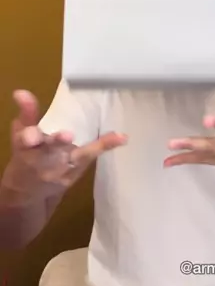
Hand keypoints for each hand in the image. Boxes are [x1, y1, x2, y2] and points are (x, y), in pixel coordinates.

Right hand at [1, 90, 126, 200]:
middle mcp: (41, 162)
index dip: (29, 137)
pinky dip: (105, 147)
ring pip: (75, 158)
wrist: (28, 192)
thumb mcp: (22, 135)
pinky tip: (122, 138)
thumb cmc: (27, 155)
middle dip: (57, 143)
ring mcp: (59, 171)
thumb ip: (27, 114)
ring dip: (92, 148)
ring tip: (112, 136)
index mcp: (25, 148)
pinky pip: (90, 159)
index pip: (26, 141)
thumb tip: (21, 92)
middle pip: (50, 151)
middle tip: (67, 135)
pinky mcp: (72, 177)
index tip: (31, 136)